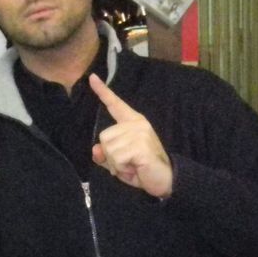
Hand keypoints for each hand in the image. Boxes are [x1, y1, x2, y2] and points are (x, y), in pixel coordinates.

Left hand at [89, 73, 172, 196]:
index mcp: (131, 122)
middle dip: (110, 156)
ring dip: (116, 164)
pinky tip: (135, 167)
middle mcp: (136, 124)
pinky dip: (121, 168)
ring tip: (132, 165)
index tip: (92, 77)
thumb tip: (95, 149)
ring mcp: (140, 133)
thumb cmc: (141, 168)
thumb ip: (104, 155)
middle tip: (127, 162)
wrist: (165, 179)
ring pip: (108, 149)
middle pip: (104, 137)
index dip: (102, 91)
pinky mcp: (141, 145)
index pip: (115, 104)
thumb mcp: (118, 162)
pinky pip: (116, 158)